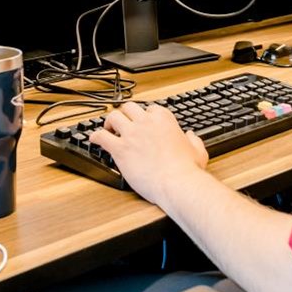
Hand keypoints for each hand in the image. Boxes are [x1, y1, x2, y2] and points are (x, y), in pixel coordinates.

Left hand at [90, 102, 208, 205]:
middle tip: (122, 121)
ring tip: (107, 128)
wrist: (176, 183)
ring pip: (113, 117)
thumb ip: (193, 140)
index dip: (144, 116)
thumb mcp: (197, 150)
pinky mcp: (120, 149)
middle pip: (129, 108)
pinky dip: (96, 136)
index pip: (150, 109)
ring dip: (109, 122)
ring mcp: (131, 134)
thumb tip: (190, 136)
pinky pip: (101, 136)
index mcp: (164, 119)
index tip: (143, 122)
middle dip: (124, 113)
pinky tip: (94, 140)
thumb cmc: (187, 169)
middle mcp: (146, 122)